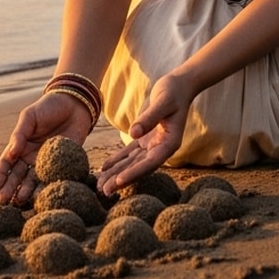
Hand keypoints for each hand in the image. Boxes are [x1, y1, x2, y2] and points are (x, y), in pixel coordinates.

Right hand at [0, 91, 94, 204]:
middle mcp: (30, 157)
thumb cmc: (48, 108)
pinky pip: (52, 178)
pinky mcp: (61, 165)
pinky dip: (45, 188)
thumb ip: (20, 134)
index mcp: (19, 145)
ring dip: (24, 192)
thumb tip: (11, 152)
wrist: (74, 105)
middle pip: (17, 176)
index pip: (6, 164)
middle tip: (3, 202)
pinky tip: (40, 197)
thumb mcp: (30, 117)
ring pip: (32, 181)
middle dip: (9, 189)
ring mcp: (45, 163)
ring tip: (18, 203)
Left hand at [97, 73, 192, 195]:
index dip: (134, 173)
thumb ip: (149, 118)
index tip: (119, 182)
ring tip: (100, 186)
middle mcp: (161, 148)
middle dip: (121, 179)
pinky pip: (129, 153)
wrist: (178, 86)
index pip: (150, 163)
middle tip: (104, 192)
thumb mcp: (162, 102)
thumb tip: (133, 133)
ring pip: (132, 163)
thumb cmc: (173, 92)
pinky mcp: (145, 138)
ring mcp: (152, 145)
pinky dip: (117, 160)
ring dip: (116, 174)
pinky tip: (104, 168)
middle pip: (139, 168)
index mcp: (170, 144)